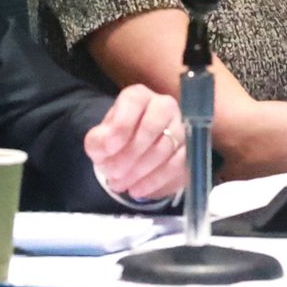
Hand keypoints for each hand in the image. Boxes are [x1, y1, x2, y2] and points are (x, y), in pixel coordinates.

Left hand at [84, 84, 186, 199]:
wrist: (132, 149)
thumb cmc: (116, 139)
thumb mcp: (99, 138)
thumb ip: (98, 140)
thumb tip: (107, 146)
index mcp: (138, 97)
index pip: (134, 104)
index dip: (121, 127)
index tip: (108, 150)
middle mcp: (164, 105)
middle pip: (152, 127)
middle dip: (130, 154)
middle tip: (114, 174)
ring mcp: (180, 126)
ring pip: (166, 147)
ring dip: (141, 170)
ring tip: (122, 185)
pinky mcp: (189, 148)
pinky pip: (178, 164)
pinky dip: (156, 180)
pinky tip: (139, 190)